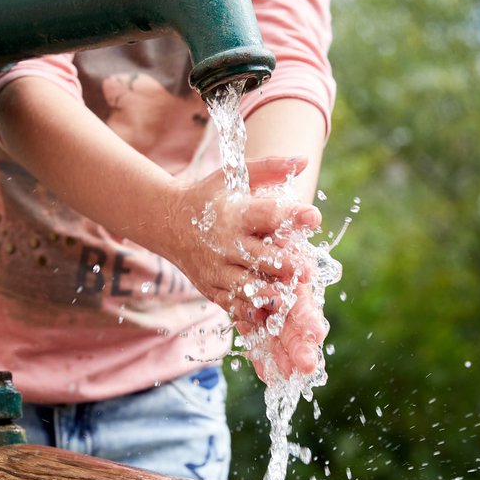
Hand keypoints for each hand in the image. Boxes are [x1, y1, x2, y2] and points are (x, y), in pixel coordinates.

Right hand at [160, 155, 324, 378]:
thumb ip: (270, 168)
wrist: (166, 222)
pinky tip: (269, 319)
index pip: (265, 214)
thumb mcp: (234, 176)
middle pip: (258, 257)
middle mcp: (224, 244)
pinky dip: (250, 313)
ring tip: (289, 298)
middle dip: (284, 265)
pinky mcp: (211, 289)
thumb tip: (303, 160)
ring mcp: (215, 270)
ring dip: (269, 294)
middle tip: (307, 270)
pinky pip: (232, 305)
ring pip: (245, 287)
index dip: (290, 216)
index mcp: (233, 214)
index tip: (313, 216)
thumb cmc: (210, 196)